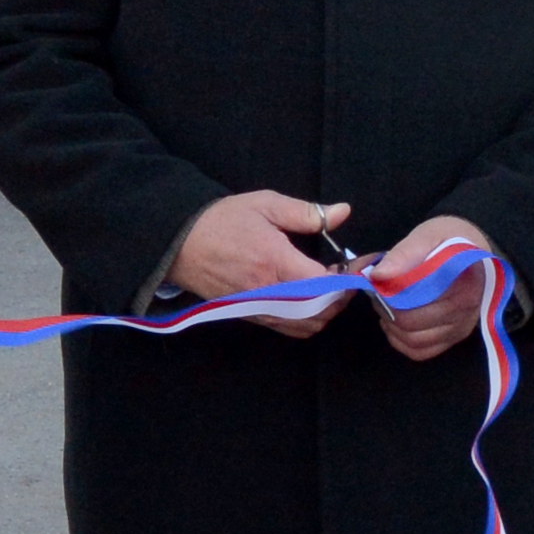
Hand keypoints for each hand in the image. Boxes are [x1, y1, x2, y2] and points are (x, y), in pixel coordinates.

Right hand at [174, 190, 352, 336]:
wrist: (179, 244)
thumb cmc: (223, 220)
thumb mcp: (265, 204)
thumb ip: (306, 212)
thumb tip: (343, 212)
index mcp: (274, 261)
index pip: (323, 284)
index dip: (346, 279)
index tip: (353, 265)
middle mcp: (268, 292)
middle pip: (321, 312)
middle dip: (341, 297)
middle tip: (345, 277)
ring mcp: (258, 309)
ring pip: (307, 326)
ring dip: (326, 311)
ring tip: (329, 289)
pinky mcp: (250, 317)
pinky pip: (289, 329)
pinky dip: (307, 320)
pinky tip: (309, 300)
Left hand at [368, 216, 501, 361]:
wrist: (477, 250)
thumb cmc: (453, 240)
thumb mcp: (430, 234)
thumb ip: (404, 253)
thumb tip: (378, 275)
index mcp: (461, 288)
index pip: (414, 305)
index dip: (389, 297)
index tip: (380, 281)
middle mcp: (464, 314)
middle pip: (412, 327)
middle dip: (388, 312)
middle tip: (378, 295)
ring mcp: (459, 329)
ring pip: (414, 343)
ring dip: (392, 329)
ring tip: (386, 308)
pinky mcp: (453, 338)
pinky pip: (422, 352)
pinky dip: (402, 342)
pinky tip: (396, 325)